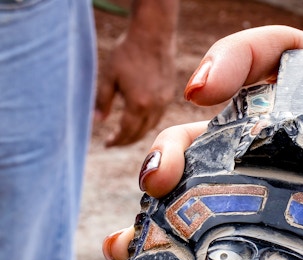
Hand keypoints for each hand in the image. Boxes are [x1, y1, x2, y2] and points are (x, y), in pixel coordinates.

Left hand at [95, 0, 178, 146]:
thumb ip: (102, 100)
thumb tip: (97, 121)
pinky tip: (139, 118)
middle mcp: (154, 107)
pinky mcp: (169, 95)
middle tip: (115, 142)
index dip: (116, 141)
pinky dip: (147, 122)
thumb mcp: (109, 76)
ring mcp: (164, 102)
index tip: (107, 144)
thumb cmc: (128, 53)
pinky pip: (158, 116)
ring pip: (151, 126)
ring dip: (138, 133)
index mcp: (138, 104)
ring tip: (126, 133)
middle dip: (126, 141)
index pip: (127, 132)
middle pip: (140, 133)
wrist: (153, 36)